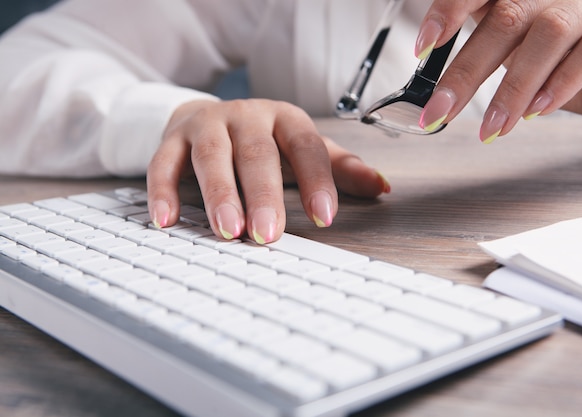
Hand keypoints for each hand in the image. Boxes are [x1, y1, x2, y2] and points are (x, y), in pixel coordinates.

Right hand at [146, 99, 389, 242]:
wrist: (207, 116)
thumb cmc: (264, 140)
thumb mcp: (303, 148)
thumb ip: (340, 168)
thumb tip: (383, 188)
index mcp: (285, 119)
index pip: (306, 146)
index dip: (317, 180)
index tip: (326, 217)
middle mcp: (247, 117)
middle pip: (257, 154)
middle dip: (264, 195)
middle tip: (269, 235)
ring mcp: (208, 126)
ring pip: (212, 157)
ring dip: (219, 195)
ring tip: (228, 231)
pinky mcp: (173, 139)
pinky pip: (164, 164)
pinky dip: (163, 191)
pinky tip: (167, 221)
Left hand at [415, 0, 581, 141]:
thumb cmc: (578, 68)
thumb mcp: (527, 56)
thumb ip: (493, 52)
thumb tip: (441, 84)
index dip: (451, 9)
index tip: (425, 45)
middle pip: (508, 16)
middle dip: (467, 70)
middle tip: (440, 110)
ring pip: (549, 31)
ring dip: (513, 88)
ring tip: (493, 126)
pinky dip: (561, 83)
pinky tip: (538, 110)